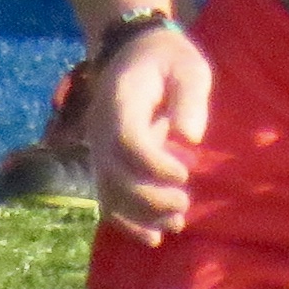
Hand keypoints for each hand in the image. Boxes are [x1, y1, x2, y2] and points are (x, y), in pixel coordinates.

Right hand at [93, 26, 214, 241]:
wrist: (133, 51)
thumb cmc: (168, 60)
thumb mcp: (188, 66)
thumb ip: (190, 97)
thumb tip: (189, 137)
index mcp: (120, 101)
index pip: (126, 141)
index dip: (153, 165)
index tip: (184, 174)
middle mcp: (101, 127)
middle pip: (113, 174)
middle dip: (149, 197)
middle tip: (184, 203)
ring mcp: (98, 146)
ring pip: (108, 192)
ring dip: (140, 215)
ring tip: (176, 224)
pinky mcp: (105, 161)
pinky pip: (107, 197)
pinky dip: (127, 221)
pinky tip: (153, 237)